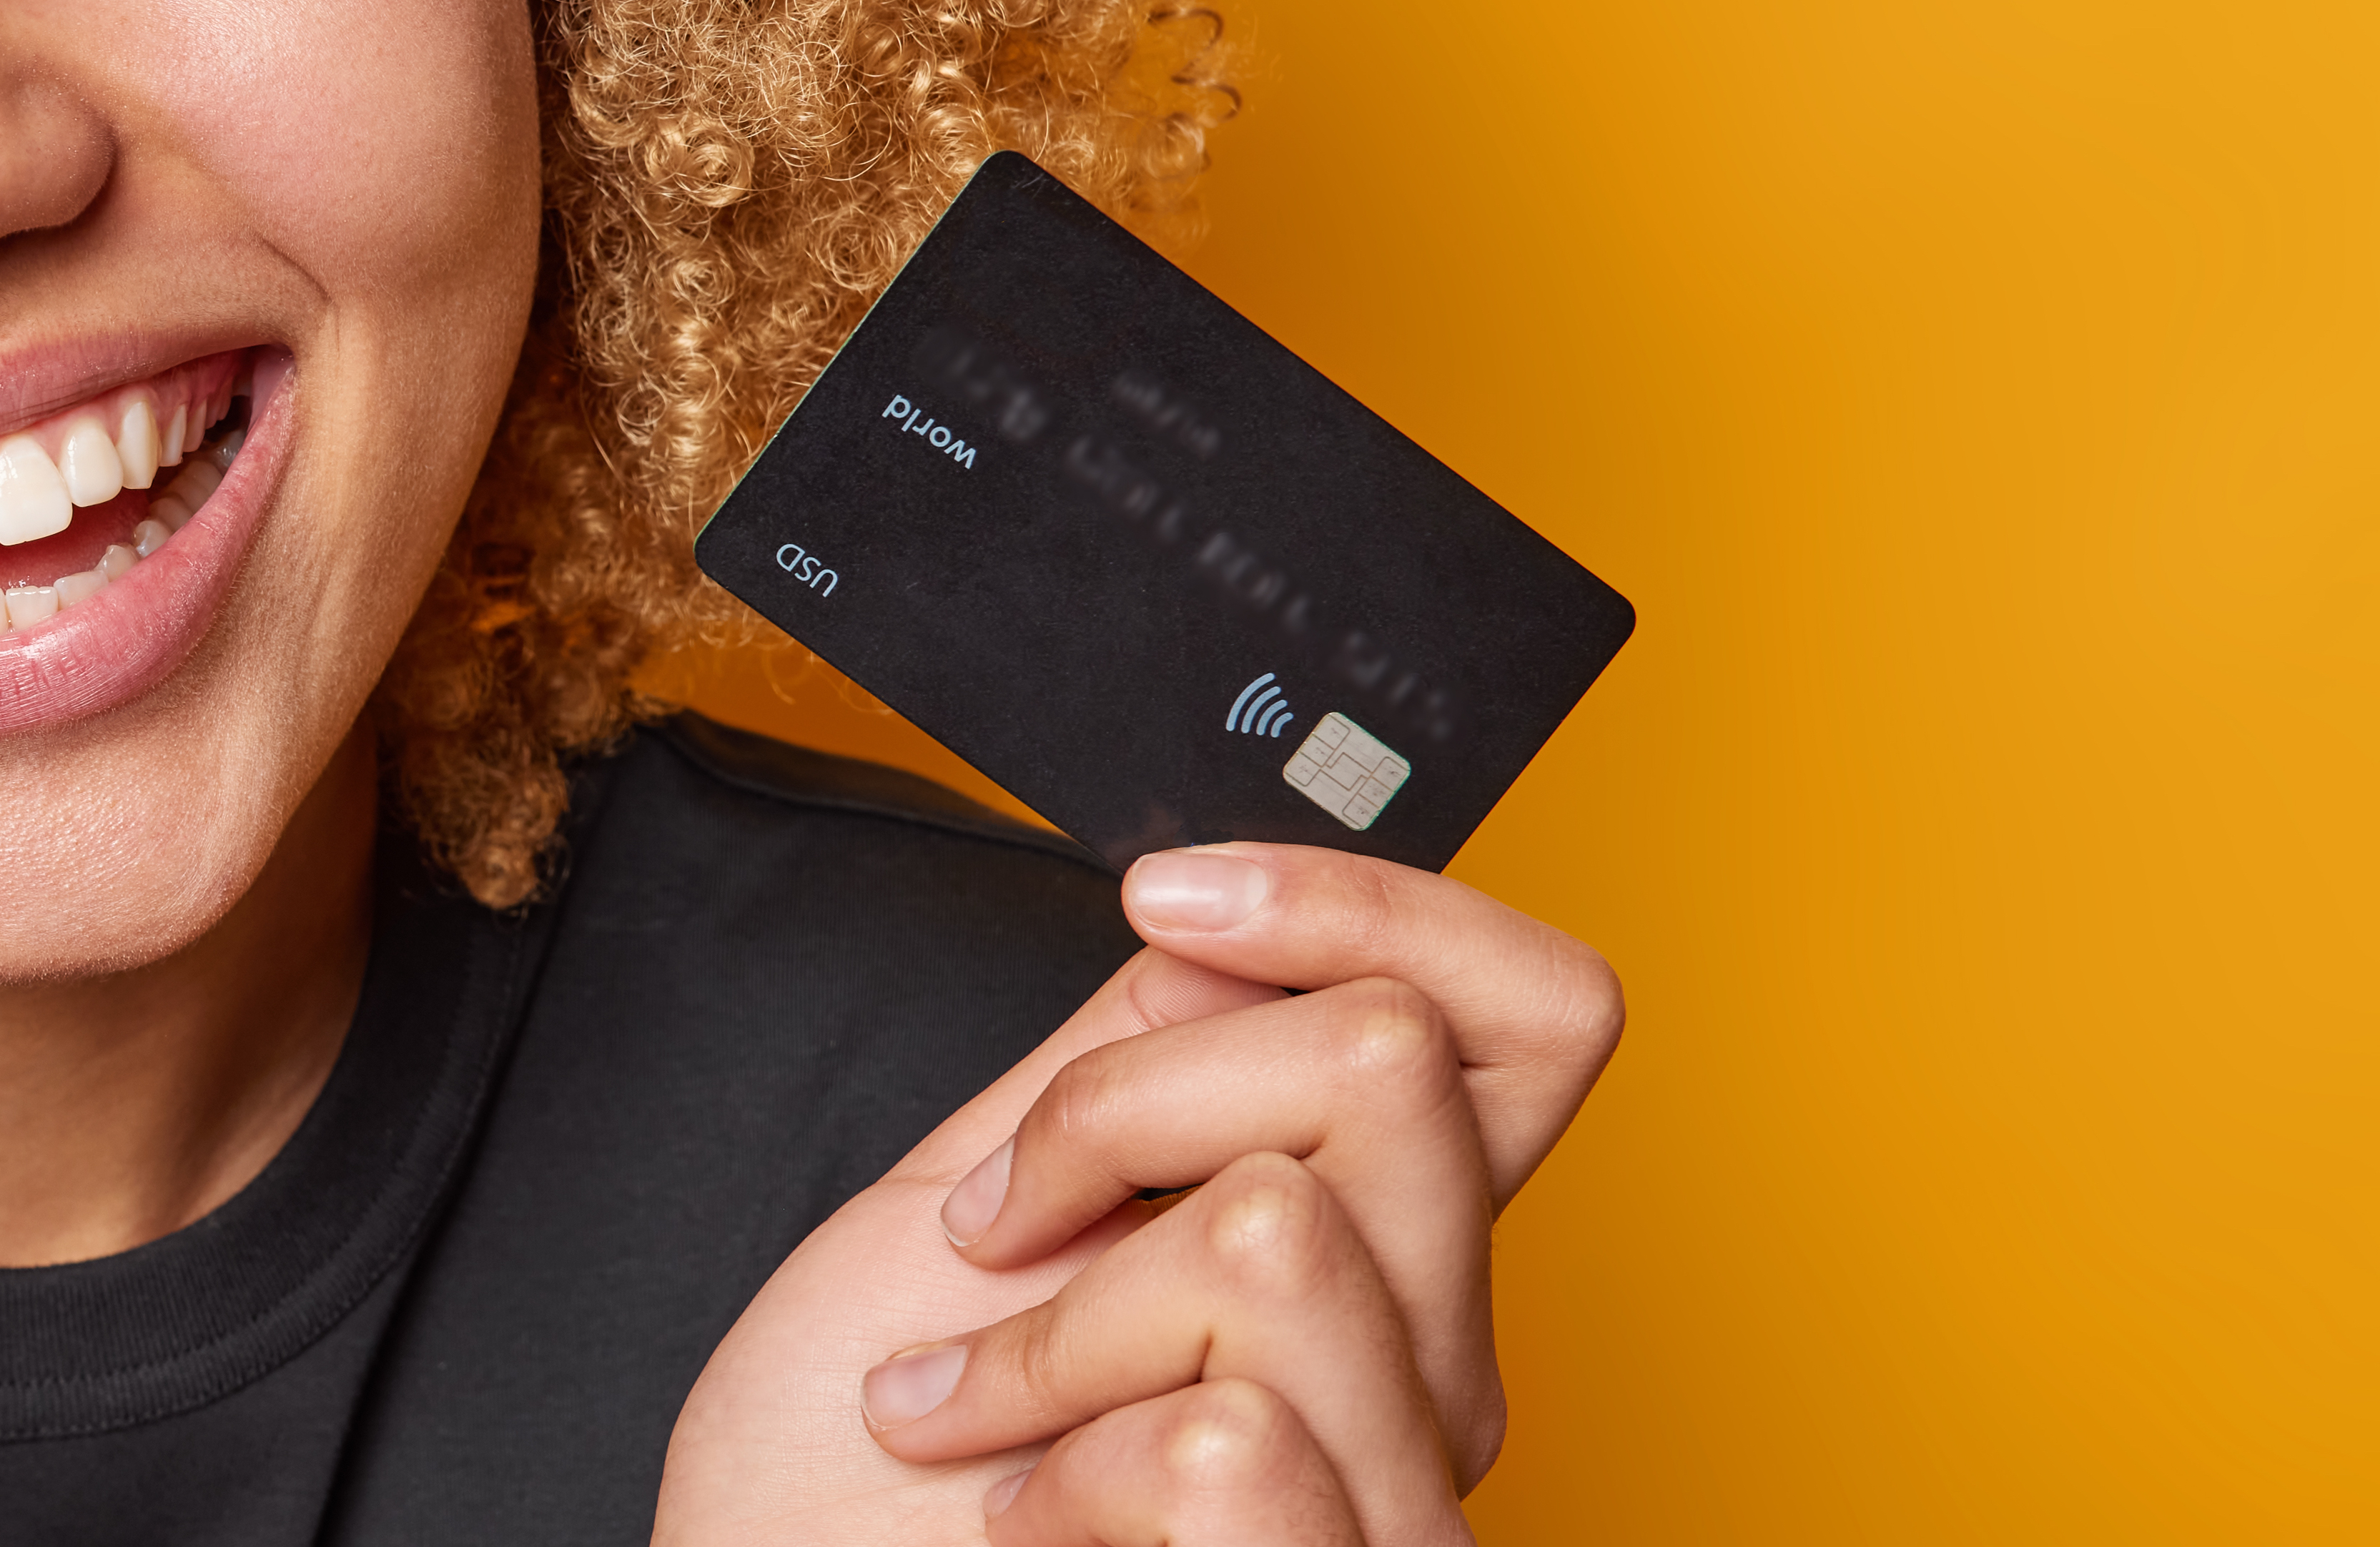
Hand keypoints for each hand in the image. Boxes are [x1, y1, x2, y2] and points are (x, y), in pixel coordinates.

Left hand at [656, 844, 1621, 1544]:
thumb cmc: (848, 1482)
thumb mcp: (979, 1216)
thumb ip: (1124, 1071)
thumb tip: (1220, 925)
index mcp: (1377, 1265)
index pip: (1530, 1017)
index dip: (1365, 904)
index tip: (1171, 895)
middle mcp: (1432, 1376)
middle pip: (1390, 1060)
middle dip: (1111, 1114)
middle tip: (994, 1244)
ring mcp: (1402, 1497)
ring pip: (1280, 1234)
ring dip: (1050, 1330)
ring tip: (976, 1417)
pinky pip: (1229, 1434)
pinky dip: (1066, 1470)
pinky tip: (1028, 1521)